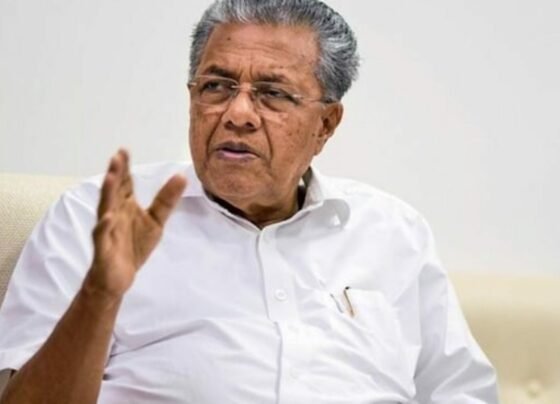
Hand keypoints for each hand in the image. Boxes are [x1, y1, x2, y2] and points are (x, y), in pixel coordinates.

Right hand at [85, 149, 186, 298]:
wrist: (118, 277)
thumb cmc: (133, 247)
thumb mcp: (156, 221)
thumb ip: (166, 199)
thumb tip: (181, 176)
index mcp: (125, 206)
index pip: (124, 184)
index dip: (124, 168)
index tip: (124, 150)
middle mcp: (113, 214)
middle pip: (114, 192)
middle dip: (115, 175)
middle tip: (117, 157)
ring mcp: (107, 230)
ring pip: (105, 209)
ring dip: (107, 194)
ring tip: (111, 177)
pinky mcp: (103, 249)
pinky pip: (102, 236)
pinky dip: (104, 226)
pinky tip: (108, 217)